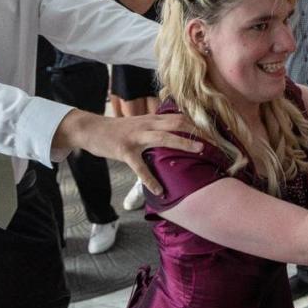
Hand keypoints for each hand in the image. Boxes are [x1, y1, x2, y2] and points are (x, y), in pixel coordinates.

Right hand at [56, 111, 202, 195]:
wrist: (90, 129)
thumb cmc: (117, 130)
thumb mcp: (139, 124)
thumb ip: (156, 127)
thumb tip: (176, 134)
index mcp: (152, 119)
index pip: (180, 117)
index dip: (198, 124)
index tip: (215, 133)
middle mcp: (147, 124)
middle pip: (177, 123)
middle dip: (198, 131)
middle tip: (216, 142)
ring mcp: (136, 137)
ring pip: (164, 138)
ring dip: (183, 144)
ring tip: (201, 152)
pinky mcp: (124, 151)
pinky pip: (139, 167)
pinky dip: (150, 179)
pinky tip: (159, 190)